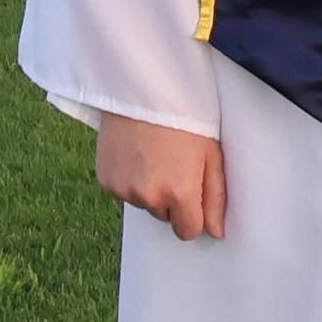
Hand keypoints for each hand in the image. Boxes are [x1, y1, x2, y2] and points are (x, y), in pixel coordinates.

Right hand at [96, 112, 226, 240]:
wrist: (145, 89)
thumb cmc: (187, 116)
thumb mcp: (212, 152)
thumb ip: (215, 196)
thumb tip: (216, 233)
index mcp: (180, 193)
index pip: (188, 231)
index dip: (194, 215)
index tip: (196, 194)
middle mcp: (149, 198)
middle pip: (165, 216)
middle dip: (172, 198)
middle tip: (176, 163)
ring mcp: (124, 191)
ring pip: (144, 203)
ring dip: (150, 188)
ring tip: (156, 153)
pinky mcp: (105, 180)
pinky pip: (123, 191)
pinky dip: (130, 179)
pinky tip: (137, 152)